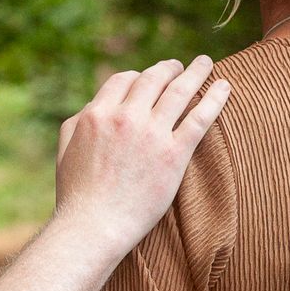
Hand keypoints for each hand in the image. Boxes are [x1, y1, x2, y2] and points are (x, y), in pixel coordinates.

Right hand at [53, 57, 228, 254]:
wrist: (94, 226)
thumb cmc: (77, 195)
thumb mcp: (65, 151)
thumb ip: (76, 123)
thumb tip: (90, 109)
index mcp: (97, 114)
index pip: (123, 80)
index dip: (138, 75)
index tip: (149, 78)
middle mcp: (124, 117)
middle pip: (153, 79)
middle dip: (168, 68)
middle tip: (180, 65)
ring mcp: (151, 134)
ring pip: (179, 91)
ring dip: (195, 72)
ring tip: (206, 64)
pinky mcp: (174, 154)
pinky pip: (200, 118)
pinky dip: (215, 98)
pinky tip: (224, 86)